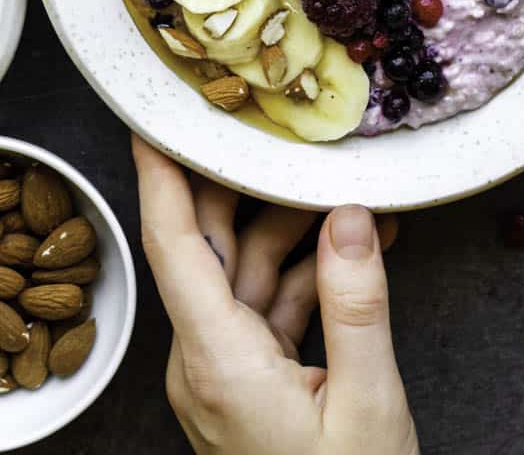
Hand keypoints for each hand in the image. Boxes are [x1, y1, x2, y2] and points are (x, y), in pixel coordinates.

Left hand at [132, 135, 418, 454]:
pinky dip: (307, 272)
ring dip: (293, 227)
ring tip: (347, 191)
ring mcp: (223, 370)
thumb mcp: (368, 405)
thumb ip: (357, 307)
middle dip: (246, 180)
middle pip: (211, 245)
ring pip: (244, 270)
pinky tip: (354, 250)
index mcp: (217, 361)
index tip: (156, 119)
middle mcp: (205, 360)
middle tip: (276, 127)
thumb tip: (350, 218)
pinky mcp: (246, 379)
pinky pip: (267, 305)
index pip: (172, 244)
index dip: (160, 173)